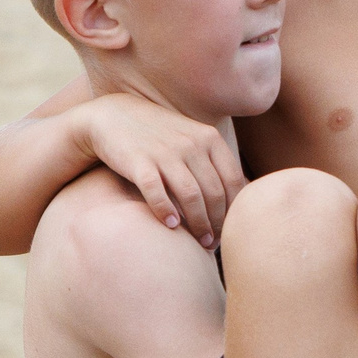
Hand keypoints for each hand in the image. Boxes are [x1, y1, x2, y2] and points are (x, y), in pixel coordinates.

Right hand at [76, 92, 245, 248]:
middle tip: (216, 242)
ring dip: (199, 224)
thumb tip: (243, 194)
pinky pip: (156, 192)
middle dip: (218, 222)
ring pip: (191, 196)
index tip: (232, 228)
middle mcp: (191, 144)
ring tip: (201, 242)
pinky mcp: (139, 162)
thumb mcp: (193, 137)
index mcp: (209, 138)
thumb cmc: (160, 135)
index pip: (234, 180)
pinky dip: (166, 211)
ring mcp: (165, 152)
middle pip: (215, 192)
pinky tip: (171, 226)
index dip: (236, 209)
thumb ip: (215, 161)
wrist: (114, 115)